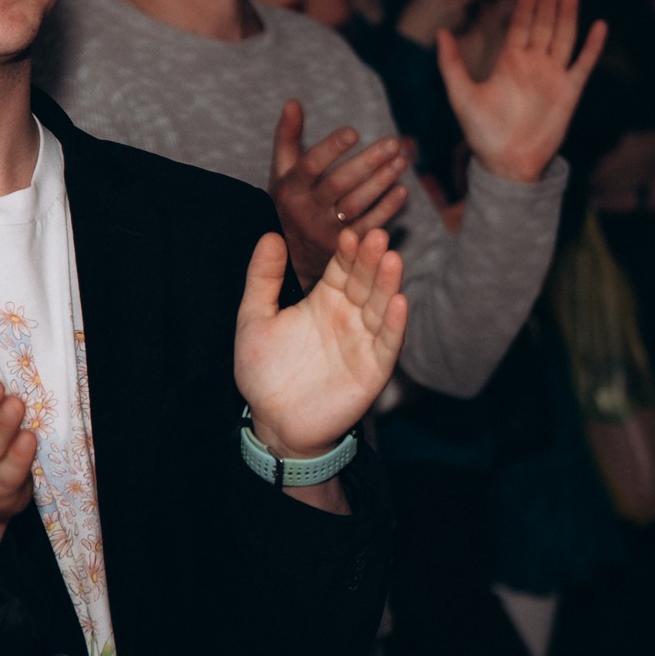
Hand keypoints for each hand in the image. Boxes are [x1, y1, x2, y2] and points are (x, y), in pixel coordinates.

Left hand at [234, 228, 406, 460]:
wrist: (274, 422)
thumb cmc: (264, 371)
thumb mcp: (255, 318)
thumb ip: (263, 279)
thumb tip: (270, 235)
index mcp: (324, 300)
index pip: (342, 268)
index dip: (348, 252)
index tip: (349, 233)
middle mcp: (349, 316)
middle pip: (365, 282)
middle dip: (371, 260)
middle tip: (376, 236)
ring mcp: (363, 341)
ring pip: (380, 307)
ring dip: (387, 284)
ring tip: (391, 260)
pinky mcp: (374, 369)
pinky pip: (388, 343)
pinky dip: (395, 324)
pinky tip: (399, 302)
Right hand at [267, 99, 409, 284]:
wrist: (289, 257)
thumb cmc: (289, 202)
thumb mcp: (282, 172)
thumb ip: (287, 137)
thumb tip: (293, 101)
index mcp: (290, 189)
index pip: (310, 166)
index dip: (331, 149)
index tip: (354, 131)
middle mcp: (306, 211)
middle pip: (339, 184)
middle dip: (368, 162)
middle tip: (393, 142)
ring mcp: (325, 231)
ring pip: (356, 205)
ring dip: (381, 182)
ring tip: (402, 160)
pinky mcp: (343, 248)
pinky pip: (368, 227)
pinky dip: (387, 209)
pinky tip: (402, 190)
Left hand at [438, 0, 607, 183]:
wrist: (506, 165)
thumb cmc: (482, 133)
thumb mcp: (461, 95)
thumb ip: (451, 64)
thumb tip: (441, 32)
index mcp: (509, 62)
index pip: (520, 26)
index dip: (526, 6)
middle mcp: (533, 64)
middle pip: (545, 25)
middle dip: (549, 2)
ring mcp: (553, 77)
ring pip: (564, 38)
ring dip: (569, 14)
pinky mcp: (569, 93)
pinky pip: (583, 65)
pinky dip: (591, 47)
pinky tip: (599, 26)